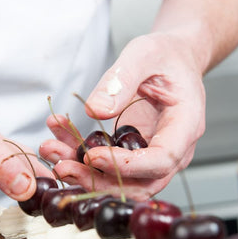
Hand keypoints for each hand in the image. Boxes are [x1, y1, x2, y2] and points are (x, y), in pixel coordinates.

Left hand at [39, 32, 205, 199]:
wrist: (171, 61)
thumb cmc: (165, 56)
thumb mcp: (144, 54)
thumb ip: (122, 79)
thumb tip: (95, 111)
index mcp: (185, 126)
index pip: (161, 161)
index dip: (127, 165)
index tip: (92, 156)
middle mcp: (173, 150)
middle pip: (140, 184)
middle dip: (98, 181)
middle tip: (62, 166)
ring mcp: (152, 157)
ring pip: (121, 183)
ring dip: (84, 175)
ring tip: (51, 151)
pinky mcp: (133, 156)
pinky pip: (108, 168)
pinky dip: (80, 159)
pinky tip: (57, 139)